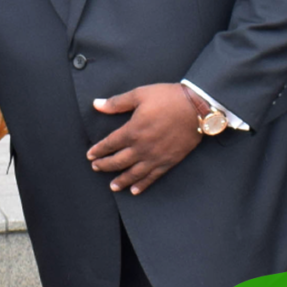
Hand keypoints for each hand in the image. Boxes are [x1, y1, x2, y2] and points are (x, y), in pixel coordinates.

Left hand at [85, 83, 201, 195]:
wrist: (197, 107)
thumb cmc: (167, 98)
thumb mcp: (139, 95)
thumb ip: (116, 103)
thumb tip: (96, 104)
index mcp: (132, 131)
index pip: (110, 144)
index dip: (99, 150)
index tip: (90, 155)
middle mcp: (142, 147)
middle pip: (119, 161)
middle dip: (105, 165)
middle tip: (96, 168)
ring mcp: (156, 156)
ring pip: (134, 173)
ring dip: (121, 180)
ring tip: (112, 186)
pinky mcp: (169, 161)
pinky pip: (153, 176)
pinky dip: (143, 184)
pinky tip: (135, 190)